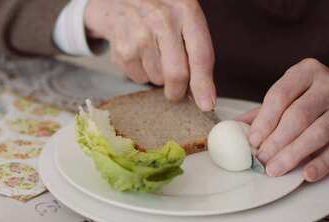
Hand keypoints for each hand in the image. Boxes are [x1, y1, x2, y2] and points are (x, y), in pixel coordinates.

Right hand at [84, 0, 215, 110]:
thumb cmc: (157, 11)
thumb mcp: (182, 17)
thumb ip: (196, 48)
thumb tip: (203, 93)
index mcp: (186, 10)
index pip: (200, 55)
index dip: (204, 84)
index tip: (206, 104)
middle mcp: (163, 20)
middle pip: (177, 74)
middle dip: (177, 90)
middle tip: (176, 92)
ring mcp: (140, 35)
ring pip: (157, 79)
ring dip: (157, 76)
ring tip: (152, 54)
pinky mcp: (122, 49)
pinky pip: (138, 78)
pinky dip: (140, 72)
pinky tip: (138, 53)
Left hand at [237, 58, 328, 181]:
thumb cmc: (314, 100)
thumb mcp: (289, 97)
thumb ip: (263, 113)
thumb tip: (231, 129)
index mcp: (306, 72)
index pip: (280, 96)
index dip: (263, 122)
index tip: (252, 141)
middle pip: (298, 116)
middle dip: (276, 142)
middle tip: (261, 159)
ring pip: (318, 133)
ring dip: (293, 155)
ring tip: (276, 169)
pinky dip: (322, 163)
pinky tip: (307, 173)